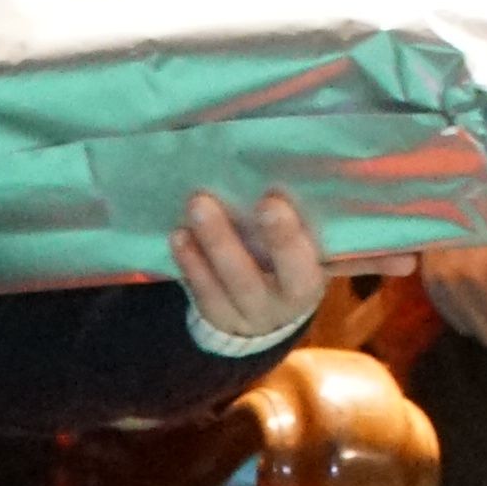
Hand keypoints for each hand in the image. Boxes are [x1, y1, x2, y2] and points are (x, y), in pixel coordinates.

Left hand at [170, 188, 332, 345]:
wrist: (277, 313)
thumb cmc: (292, 263)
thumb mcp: (304, 248)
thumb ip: (296, 220)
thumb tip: (282, 168)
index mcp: (307, 282)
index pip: (299, 264)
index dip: (285, 236)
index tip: (269, 200)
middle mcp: (278, 304)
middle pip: (249, 279)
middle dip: (225, 241)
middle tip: (204, 202)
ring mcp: (245, 315)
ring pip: (223, 285)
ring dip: (204, 245)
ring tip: (192, 208)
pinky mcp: (219, 317)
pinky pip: (202, 293)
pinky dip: (189, 263)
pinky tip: (179, 235)